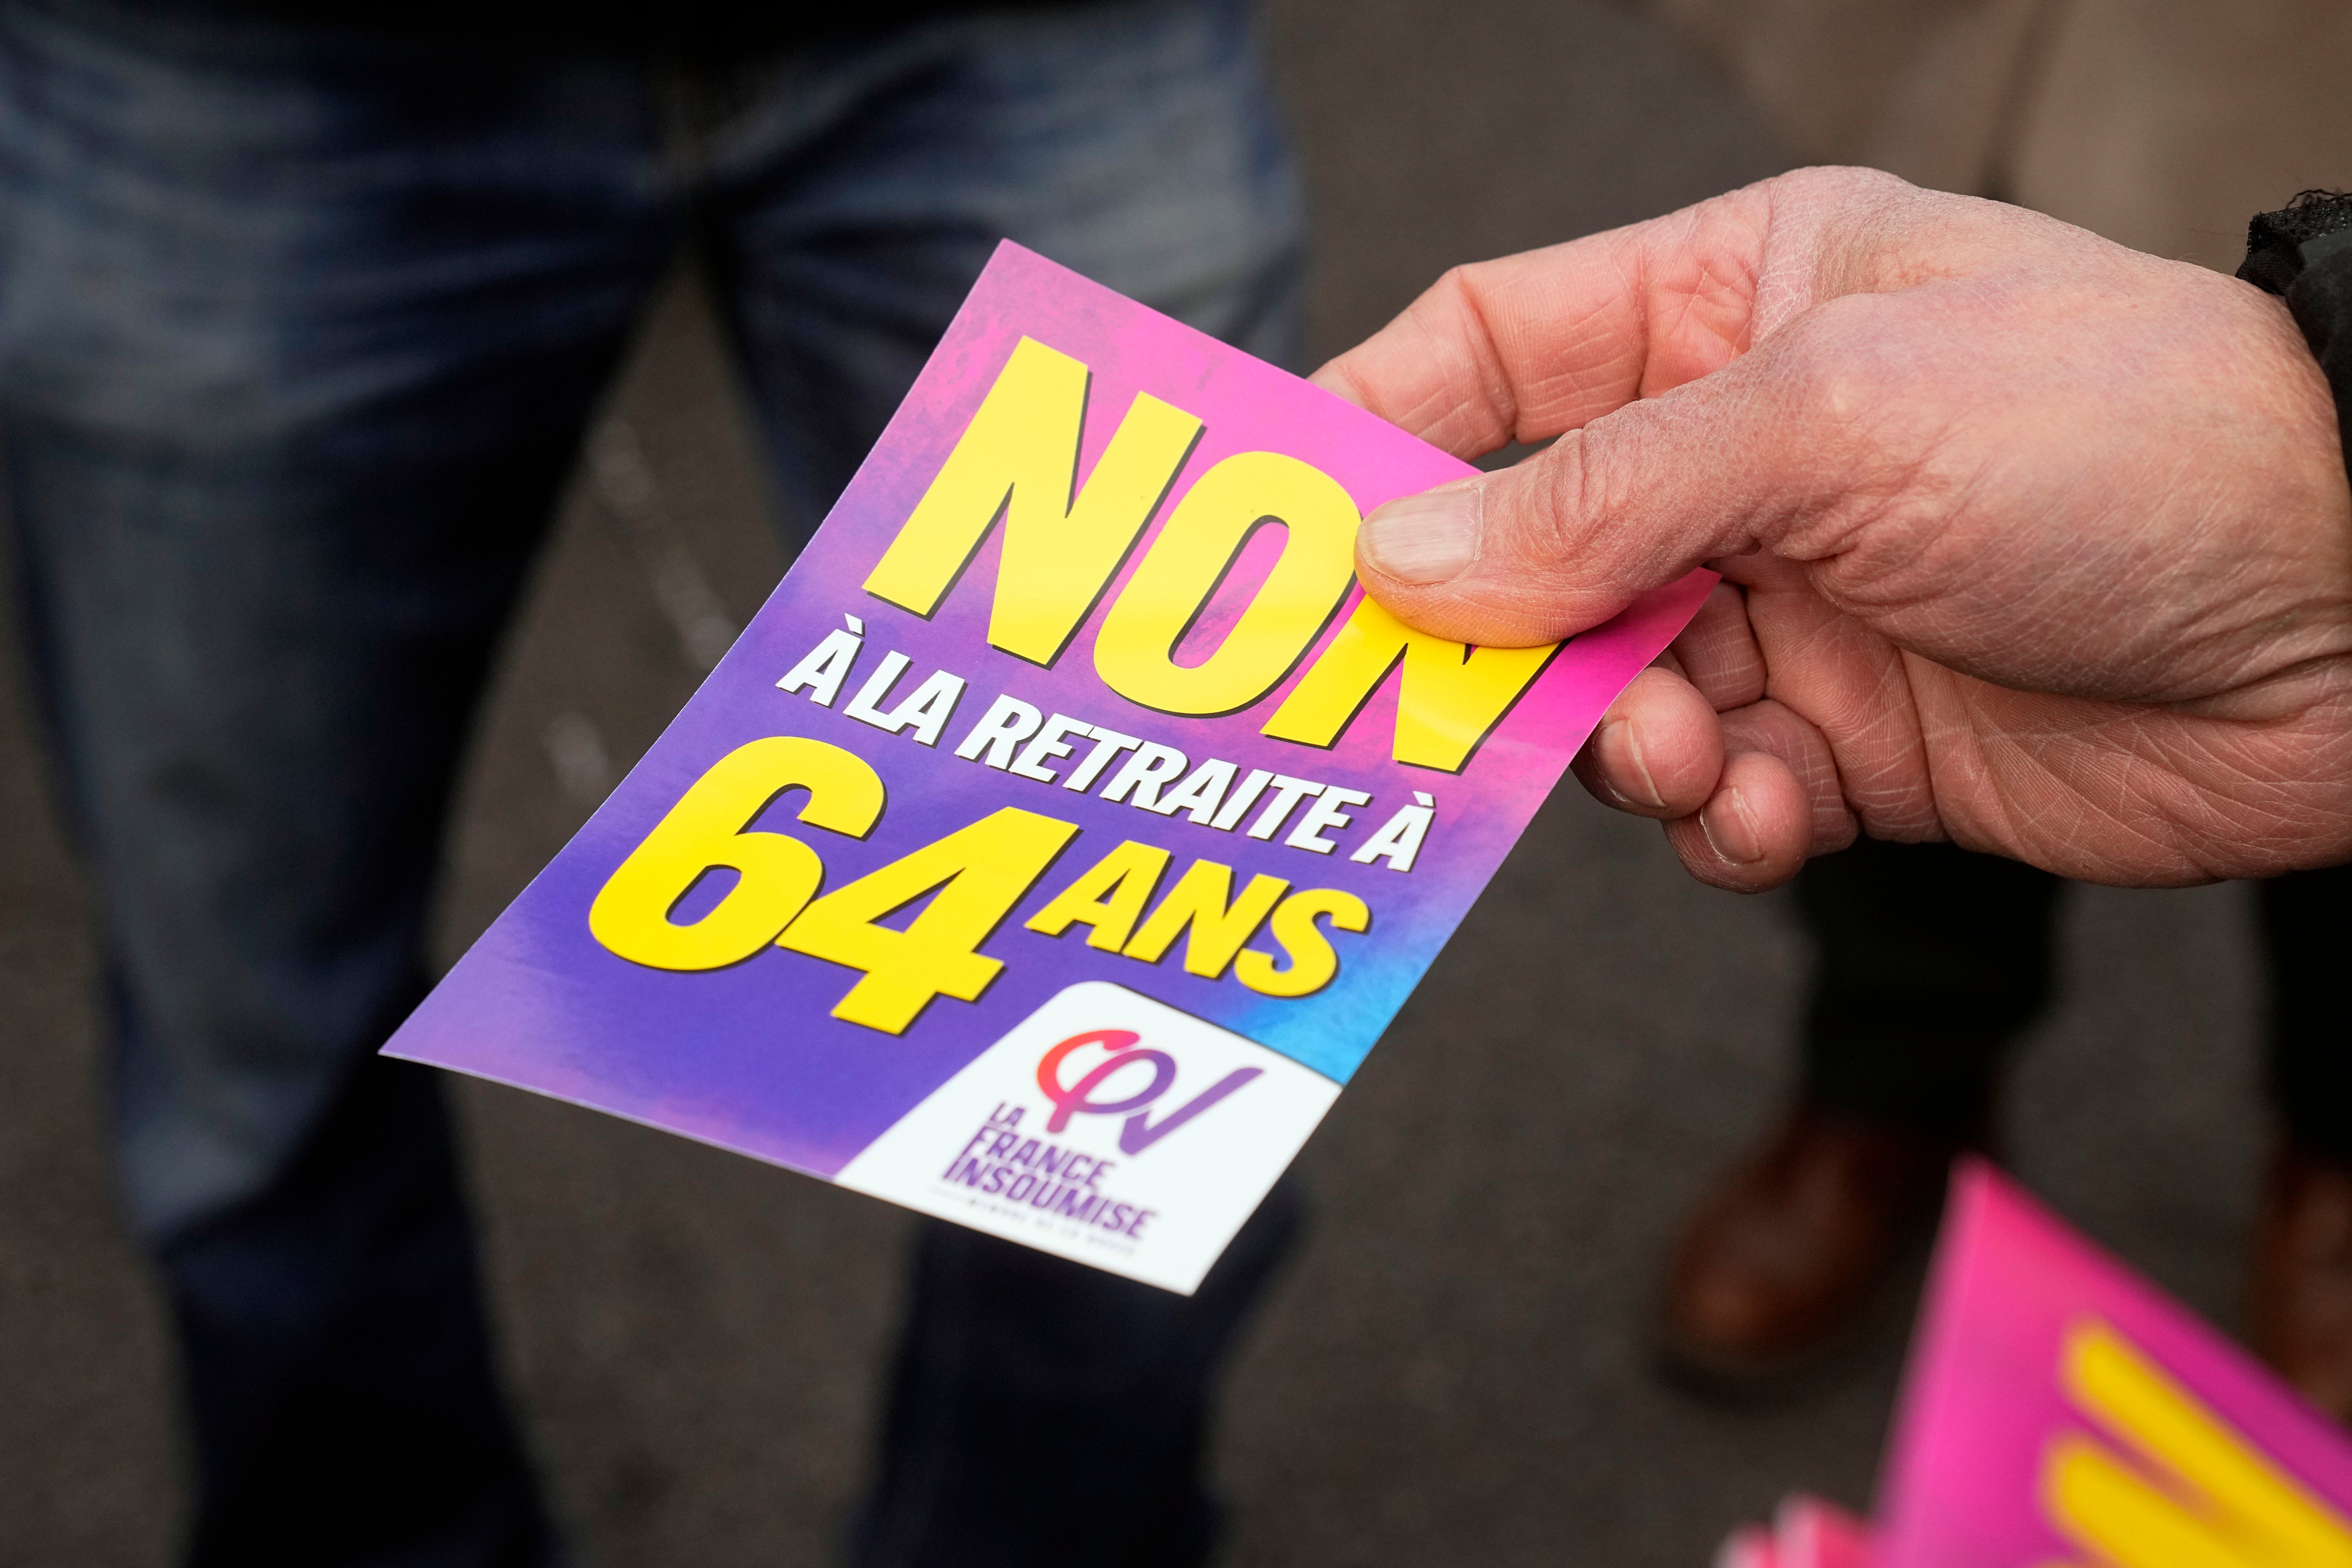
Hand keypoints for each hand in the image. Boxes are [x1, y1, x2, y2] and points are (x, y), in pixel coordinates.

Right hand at [1314, 167, 2351, 889]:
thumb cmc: (2119, 436)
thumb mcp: (1830, 418)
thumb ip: (1597, 497)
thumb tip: (1398, 559)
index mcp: (1729, 307)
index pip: (1485, 350)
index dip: (1367, 428)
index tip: (1277, 528)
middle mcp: (1738, 456)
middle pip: (1516, 553)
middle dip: (1485, 641)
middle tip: (1443, 708)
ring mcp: (1785, 602)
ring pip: (1599, 697)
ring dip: (1620, 747)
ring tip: (1693, 751)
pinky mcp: (1838, 737)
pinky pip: (1710, 797)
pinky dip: (1722, 821)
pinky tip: (1782, 808)